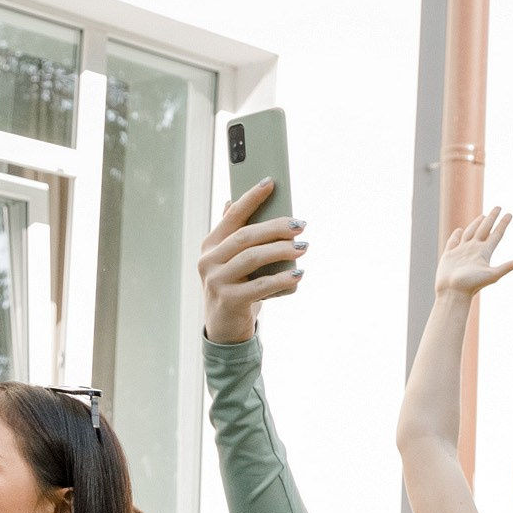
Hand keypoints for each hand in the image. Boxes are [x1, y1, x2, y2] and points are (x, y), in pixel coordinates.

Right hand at [198, 178, 306, 343]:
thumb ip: (235, 235)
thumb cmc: (236, 287)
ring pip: (253, 258)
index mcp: (210, 245)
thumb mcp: (233, 261)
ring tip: (304, 247)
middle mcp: (208, 260)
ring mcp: (216, 281)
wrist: (225, 328)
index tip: (270, 183)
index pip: (232, 215)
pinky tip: (298, 274)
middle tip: (300, 225)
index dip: (251, 198)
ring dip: (282, 250)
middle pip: (246, 236)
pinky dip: (282, 279)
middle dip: (275, 227)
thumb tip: (231, 202)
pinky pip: (260, 286)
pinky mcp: (229, 301)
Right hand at [434, 209, 512, 297]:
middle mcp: (474, 250)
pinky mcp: (449, 255)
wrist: (452, 293)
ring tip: (483, 216)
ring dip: (476, 224)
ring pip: (470, 233)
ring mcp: (461, 252)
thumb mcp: (492, 275)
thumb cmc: (471, 285)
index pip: (496, 235)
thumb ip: (507, 267)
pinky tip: (459, 230)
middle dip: (491, 218)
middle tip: (498, 207)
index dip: (503, 224)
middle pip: (485, 230)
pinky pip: (454, 242)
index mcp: (484, 253)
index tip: (509, 214)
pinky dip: (457, 235)